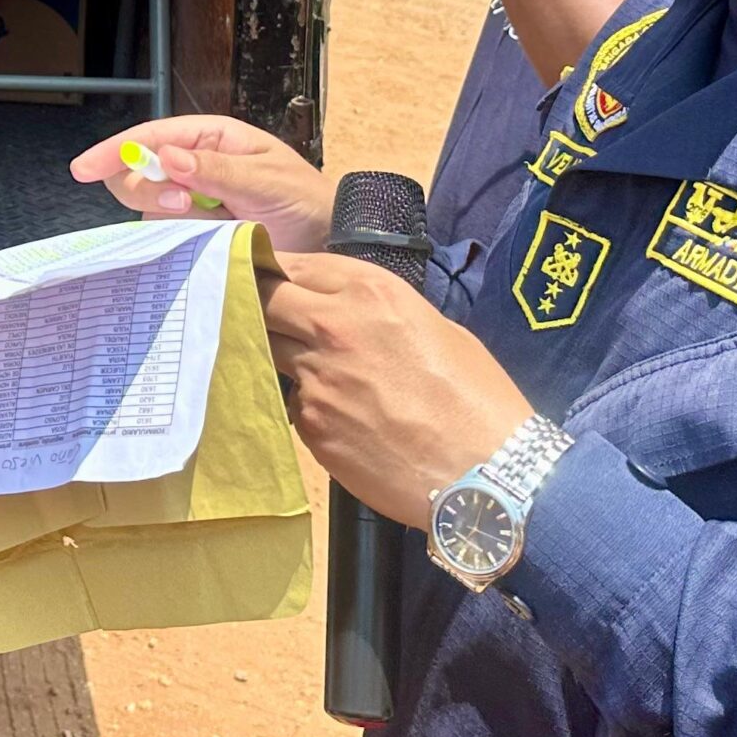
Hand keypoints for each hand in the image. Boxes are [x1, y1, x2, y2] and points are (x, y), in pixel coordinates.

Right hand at [70, 116, 335, 251]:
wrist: (332, 246)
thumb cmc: (306, 202)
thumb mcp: (268, 180)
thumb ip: (217, 170)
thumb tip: (166, 156)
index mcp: (211, 138)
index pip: (151, 137)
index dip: (114, 150)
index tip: (84, 169)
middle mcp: (194, 166)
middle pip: (137, 172)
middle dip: (148, 189)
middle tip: (184, 206)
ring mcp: (192, 203)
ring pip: (146, 207)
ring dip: (164, 215)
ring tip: (206, 224)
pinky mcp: (194, 236)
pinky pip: (164, 237)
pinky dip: (169, 242)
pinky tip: (196, 245)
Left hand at [264, 252, 534, 527]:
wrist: (483, 473)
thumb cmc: (475, 396)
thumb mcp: (433, 326)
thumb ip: (376, 311)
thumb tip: (347, 313)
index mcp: (369, 291)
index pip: (292, 263)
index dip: (272, 268)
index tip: (262, 274)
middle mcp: (332, 326)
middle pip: (262, 300)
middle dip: (254, 303)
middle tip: (254, 312)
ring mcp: (315, 377)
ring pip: (266, 350)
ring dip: (273, 353)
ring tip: (295, 363)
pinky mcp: (309, 424)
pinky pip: (290, 401)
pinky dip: (302, 402)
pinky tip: (333, 415)